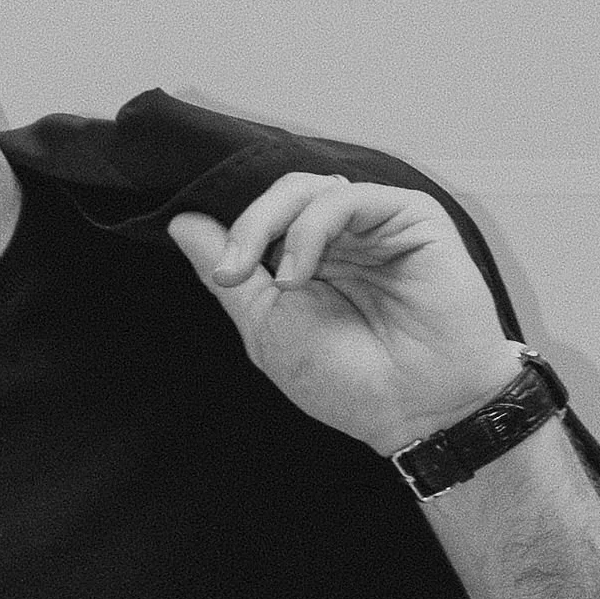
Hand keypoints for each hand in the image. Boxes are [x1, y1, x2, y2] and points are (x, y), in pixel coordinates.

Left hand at [169, 173, 522, 455]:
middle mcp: (345, 236)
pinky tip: (301, 273)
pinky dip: (312, 228)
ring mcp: (377, 224)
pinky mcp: (412, 218)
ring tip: (281, 285)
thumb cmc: (351, 381)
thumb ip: (234, 275)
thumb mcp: (268, 328)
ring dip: (276, 226)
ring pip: (312, 189)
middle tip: (232, 272)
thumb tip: (183, 224)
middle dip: (249, 226)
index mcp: (312, 258)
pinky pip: (350, 198)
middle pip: (285, 194)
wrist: (415, 409)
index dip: (237, 234)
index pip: (266, 216)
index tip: (222, 275)